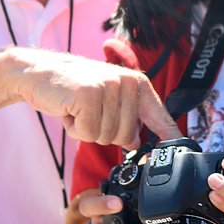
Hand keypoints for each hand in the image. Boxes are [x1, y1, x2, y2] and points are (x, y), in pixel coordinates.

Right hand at [12, 48, 180, 147]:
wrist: (38, 72)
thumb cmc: (72, 89)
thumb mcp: (104, 101)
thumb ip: (124, 119)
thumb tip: (136, 143)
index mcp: (137, 84)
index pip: (159, 116)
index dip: (170, 136)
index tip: (184, 150)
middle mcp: (127, 83)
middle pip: (126, 136)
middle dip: (103, 133)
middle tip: (87, 113)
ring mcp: (109, 87)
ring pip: (107, 137)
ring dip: (87, 130)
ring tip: (77, 109)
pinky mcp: (89, 95)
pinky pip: (88, 133)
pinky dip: (75, 129)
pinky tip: (68, 111)